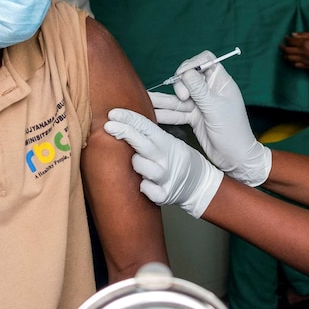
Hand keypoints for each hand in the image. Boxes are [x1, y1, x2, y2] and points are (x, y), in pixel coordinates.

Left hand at [104, 108, 222, 217]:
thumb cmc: (179, 161)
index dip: (129, 118)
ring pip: (141, 166)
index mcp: (168, 143)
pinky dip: (143, 187)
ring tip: (138, 164)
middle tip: (107, 125)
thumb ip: (151, 136)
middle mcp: (167, 159)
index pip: (147, 126)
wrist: (200, 185)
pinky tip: (142, 184)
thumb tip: (125, 123)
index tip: (113, 113)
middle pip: (142, 142)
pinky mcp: (165, 195)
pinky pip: (146, 189)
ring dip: (135, 164)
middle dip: (124, 131)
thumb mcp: (170, 143)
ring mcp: (166, 177)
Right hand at [149, 51, 271, 186]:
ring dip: (165, 99)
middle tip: (183, 97)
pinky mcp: (193, 117)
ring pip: (179, 96)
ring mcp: (201, 104)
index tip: (184, 74)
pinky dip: (166, 113)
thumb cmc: (233, 132)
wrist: (235, 158)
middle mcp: (210, 91)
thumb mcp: (215, 108)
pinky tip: (152, 112)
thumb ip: (200, 90)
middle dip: (180, 84)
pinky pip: (177, 112)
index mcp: (221, 83)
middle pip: (188, 77)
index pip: (206, 61)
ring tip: (148, 99)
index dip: (193, 64)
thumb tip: (187, 71)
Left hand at [280, 31, 308, 70]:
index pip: (291, 42)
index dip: (287, 39)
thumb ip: (304, 35)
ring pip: (290, 60)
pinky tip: (293, 60)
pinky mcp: (308, 66)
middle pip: (287, 51)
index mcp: (305, 43)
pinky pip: (296, 65)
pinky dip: (292, 62)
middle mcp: (303, 53)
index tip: (286, 38)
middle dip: (282, 48)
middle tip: (281, 45)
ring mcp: (305, 61)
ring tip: (286, 53)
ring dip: (286, 56)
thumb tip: (293, 34)